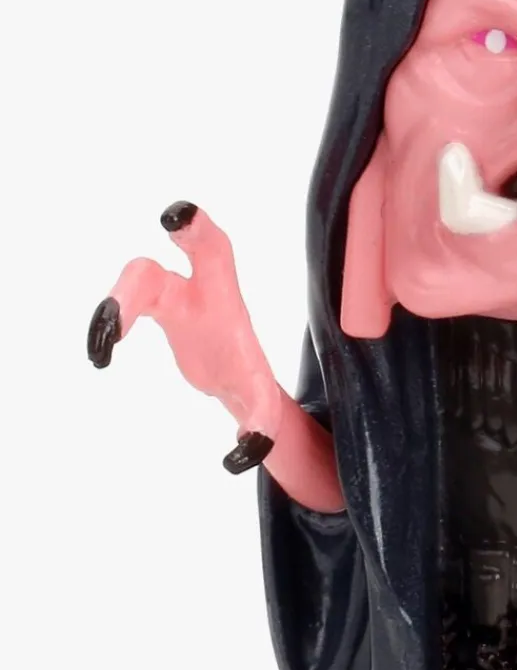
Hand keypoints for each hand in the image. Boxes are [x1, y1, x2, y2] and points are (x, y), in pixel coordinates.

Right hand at [87, 202, 281, 473]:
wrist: (242, 376)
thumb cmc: (250, 379)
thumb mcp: (261, 404)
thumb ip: (260, 423)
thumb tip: (249, 452)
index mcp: (223, 300)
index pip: (214, 250)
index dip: (197, 230)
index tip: (176, 217)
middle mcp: (194, 290)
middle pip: (154, 273)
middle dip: (131, 288)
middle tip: (113, 324)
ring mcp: (172, 296)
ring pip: (135, 282)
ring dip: (113, 308)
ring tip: (102, 350)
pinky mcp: (155, 308)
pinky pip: (125, 303)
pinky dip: (108, 324)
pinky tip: (102, 353)